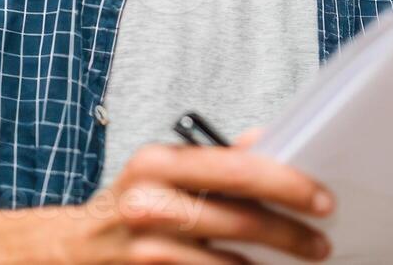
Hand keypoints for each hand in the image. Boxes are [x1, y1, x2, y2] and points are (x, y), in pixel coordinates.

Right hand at [96, 138, 335, 262]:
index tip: (322, 198)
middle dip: (290, 232)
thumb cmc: (130, 206)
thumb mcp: (163, 173)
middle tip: (320, 241)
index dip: (287, 184)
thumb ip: (216, 160)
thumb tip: (267, 139)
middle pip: (240, 219)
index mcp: (157, 163)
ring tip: (299, 259)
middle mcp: (147, 204)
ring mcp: (145, 250)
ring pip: (230, 263)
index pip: (237, 169)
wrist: (70, 252)